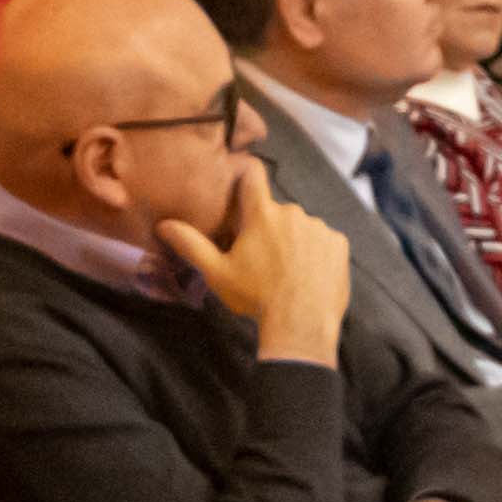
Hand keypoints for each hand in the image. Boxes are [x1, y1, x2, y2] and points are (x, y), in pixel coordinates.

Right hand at [155, 171, 352, 358]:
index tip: (245, 186)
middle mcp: (292, 212)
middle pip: (277, 212)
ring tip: (288, 274)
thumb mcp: (217, 273)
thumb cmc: (255, 298)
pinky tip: (309, 277)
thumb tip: (163, 225)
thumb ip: (191, 245)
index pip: (253, 176)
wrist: (301, 325)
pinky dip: (317, 255)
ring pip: (301, 228)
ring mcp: (318, 227)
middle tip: (264, 261)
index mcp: (261, 214)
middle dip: (270, 229)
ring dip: (295, 243)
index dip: (247, 176)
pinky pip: (324, 242)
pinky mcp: (338, 244)